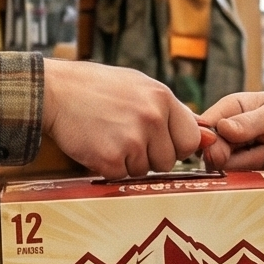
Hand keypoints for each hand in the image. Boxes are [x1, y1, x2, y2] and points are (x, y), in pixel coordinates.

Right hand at [43, 59, 202, 176]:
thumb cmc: (98, 89)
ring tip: (109, 136)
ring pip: (144, 171)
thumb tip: (209, 136)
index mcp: (162, 98)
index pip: (191, 139)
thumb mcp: (140, 87)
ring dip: (127, 162)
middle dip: (150, 156)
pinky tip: (97, 145)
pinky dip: (108, 168)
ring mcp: (132, 138)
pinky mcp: (110, 158)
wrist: (55, 91)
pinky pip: (121, 177)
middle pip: (168, 160)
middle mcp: (151, 117)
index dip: (175, 146)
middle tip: (125, 137)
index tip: (158, 141)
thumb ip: (172, 112)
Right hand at [199, 91, 263, 171]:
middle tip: (257, 147)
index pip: (205, 123)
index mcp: (232, 108)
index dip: (209, 136)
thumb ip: (251, 121)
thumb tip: (223, 128)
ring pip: (221, 167)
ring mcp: (235, 152)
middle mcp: (228, 130)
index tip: (228, 142)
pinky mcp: (244, 171)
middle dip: (229, 153)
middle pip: (209, 149)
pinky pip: (236, 179)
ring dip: (247, 162)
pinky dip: (252, 173)